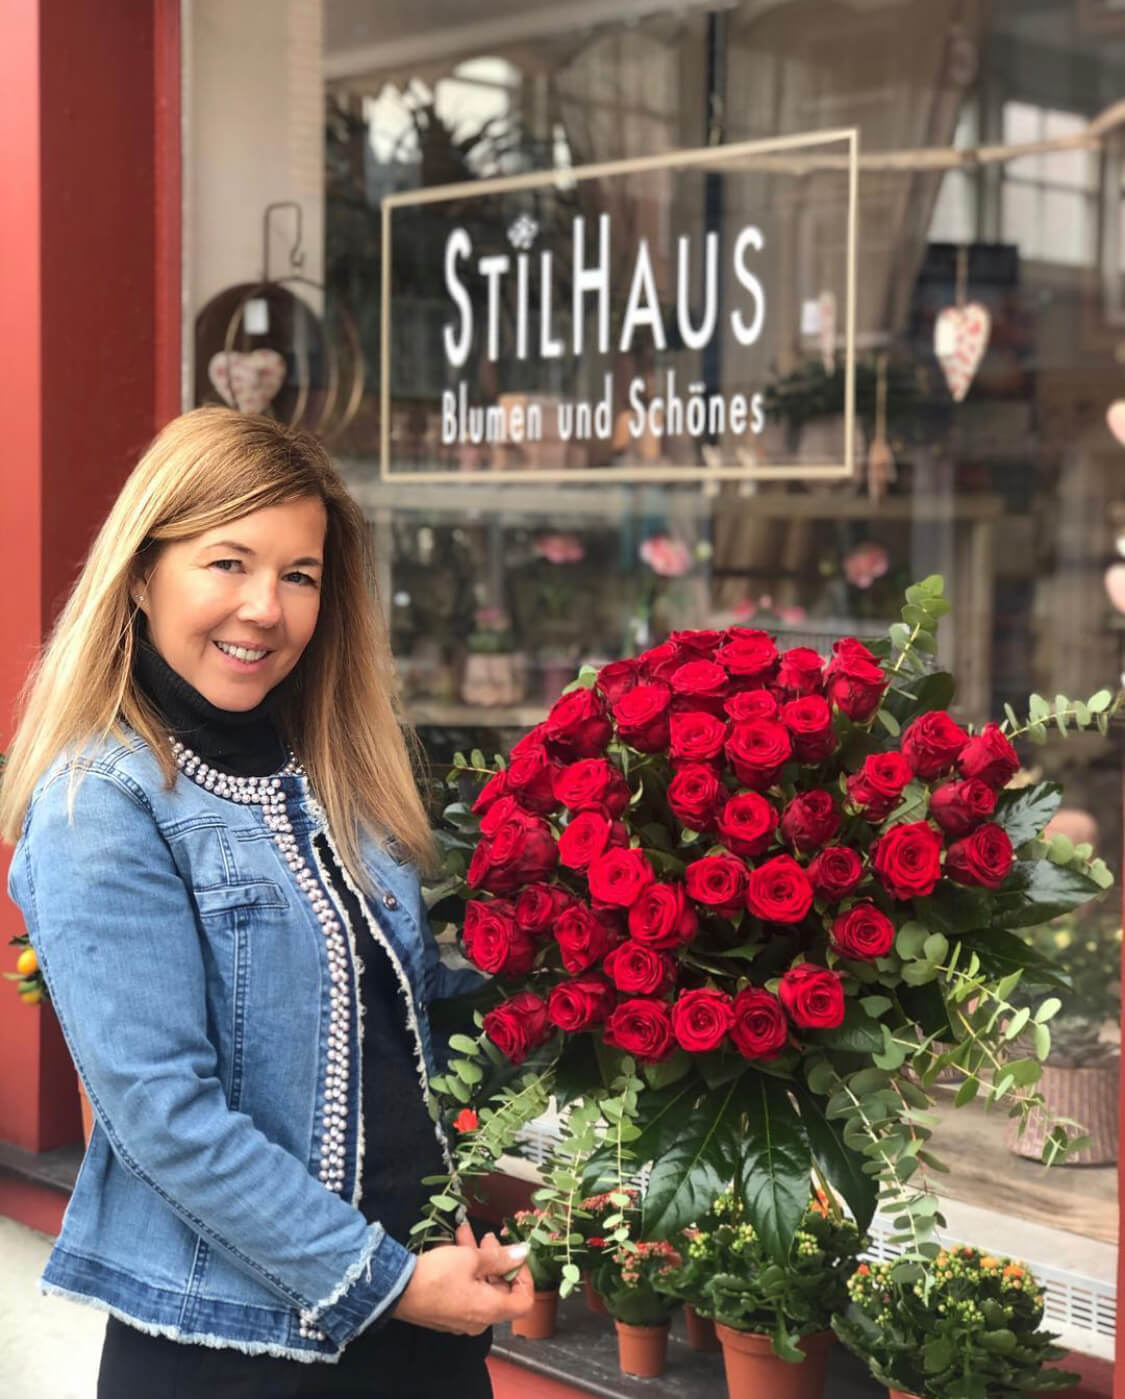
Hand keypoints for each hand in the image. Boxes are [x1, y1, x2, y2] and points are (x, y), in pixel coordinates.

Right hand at [391, 1222, 534, 1334]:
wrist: (396, 1291)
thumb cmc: (438, 1275)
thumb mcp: (470, 1258)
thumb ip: (500, 1257)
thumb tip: (524, 1252)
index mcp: (490, 1310)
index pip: (523, 1301)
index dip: (525, 1277)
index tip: (515, 1256)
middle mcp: (479, 1320)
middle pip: (501, 1291)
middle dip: (497, 1260)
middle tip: (487, 1238)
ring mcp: (462, 1319)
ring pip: (480, 1286)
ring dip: (477, 1258)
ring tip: (466, 1232)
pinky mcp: (447, 1313)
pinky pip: (465, 1291)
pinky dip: (464, 1269)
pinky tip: (453, 1245)